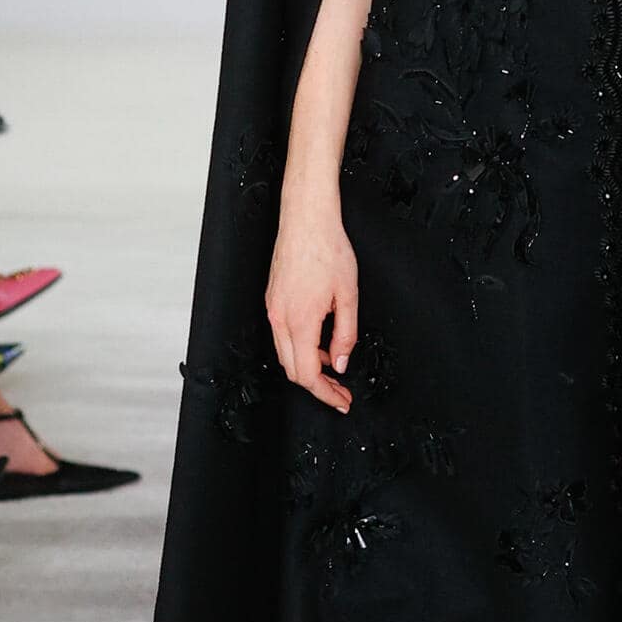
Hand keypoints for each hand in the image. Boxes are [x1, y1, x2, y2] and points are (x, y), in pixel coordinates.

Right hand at [266, 213, 357, 411]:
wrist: (306, 221)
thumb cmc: (327, 249)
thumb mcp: (349, 295)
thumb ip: (346, 334)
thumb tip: (340, 362)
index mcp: (300, 321)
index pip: (307, 374)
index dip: (325, 394)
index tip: (341, 401)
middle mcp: (280, 319)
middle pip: (292, 370)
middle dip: (317, 386)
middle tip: (340, 392)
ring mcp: (273, 310)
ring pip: (285, 355)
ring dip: (308, 367)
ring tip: (333, 366)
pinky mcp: (272, 302)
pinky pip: (283, 337)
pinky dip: (300, 348)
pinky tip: (320, 343)